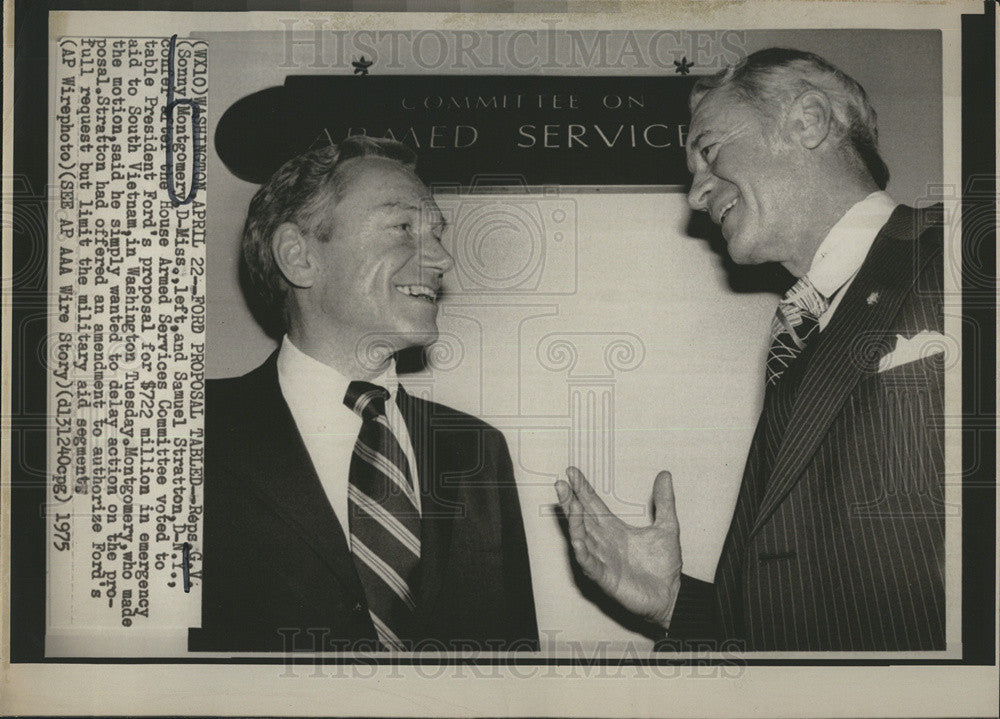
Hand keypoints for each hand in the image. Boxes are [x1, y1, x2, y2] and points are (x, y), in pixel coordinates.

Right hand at [555, 466, 682, 627]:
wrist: (672, 595)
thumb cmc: (664, 566)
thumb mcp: (667, 527)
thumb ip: (664, 501)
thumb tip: (664, 474)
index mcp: (615, 529)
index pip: (594, 505)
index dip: (582, 489)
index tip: (572, 472)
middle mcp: (604, 542)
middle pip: (582, 519)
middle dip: (570, 502)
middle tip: (560, 485)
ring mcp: (603, 559)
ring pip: (582, 539)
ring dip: (574, 523)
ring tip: (571, 505)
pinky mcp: (605, 577)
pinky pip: (589, 564)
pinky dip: (582, 552)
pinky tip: (576, 540)